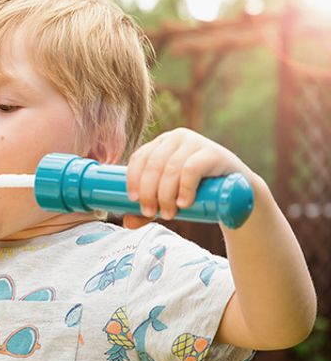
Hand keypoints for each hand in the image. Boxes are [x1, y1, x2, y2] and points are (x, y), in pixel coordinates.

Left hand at [123, 128, 250, 227]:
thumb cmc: (195, 191)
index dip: (133, 179)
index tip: (133, 200)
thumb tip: (127, 222)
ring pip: (170, 168)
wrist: (234, 190)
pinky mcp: (212, 153)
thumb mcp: (168, 199)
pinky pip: (191, 169)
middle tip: (151, 213)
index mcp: (160, 144)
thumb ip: (148, 210)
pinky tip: (184, 203)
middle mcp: (175, 138)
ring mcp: (194, 143)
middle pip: (153, 165)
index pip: (139, 157)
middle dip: (148, 192)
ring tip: (169, 214)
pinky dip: (184, 188)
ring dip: (165, 194)